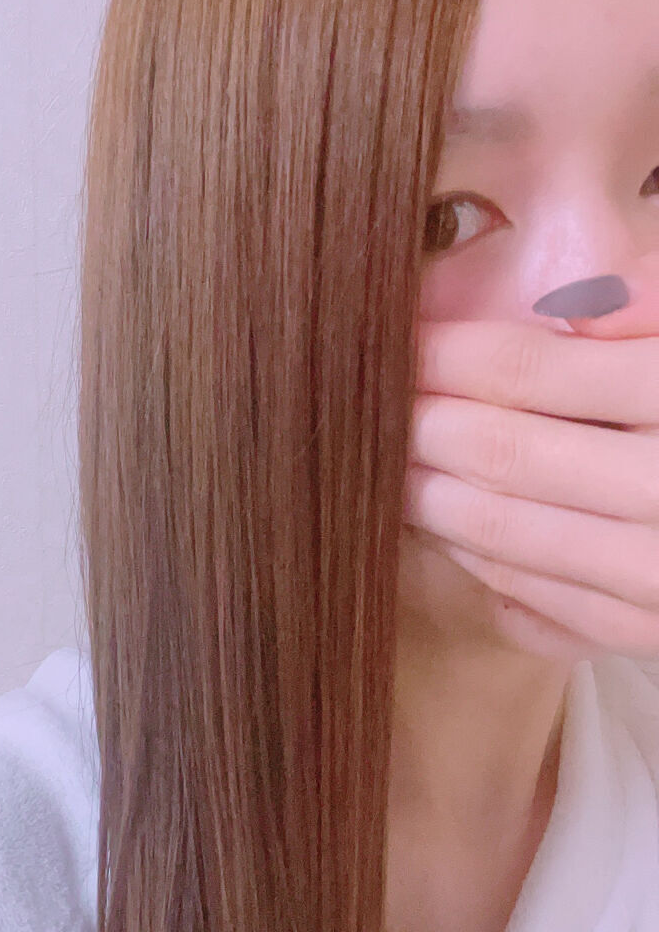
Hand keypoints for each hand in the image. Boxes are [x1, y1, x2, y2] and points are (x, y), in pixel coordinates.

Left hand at [403, 303, 658, 656]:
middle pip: (514, 458)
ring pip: (522, 542)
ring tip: (394, 473)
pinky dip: (498, 576)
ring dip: (443, 505)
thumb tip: (563, 318)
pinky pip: (562, 614)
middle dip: (426, 429)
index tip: (398, 341)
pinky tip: (463, 542)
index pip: (540, 372)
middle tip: (369, 406)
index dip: (452, 355)